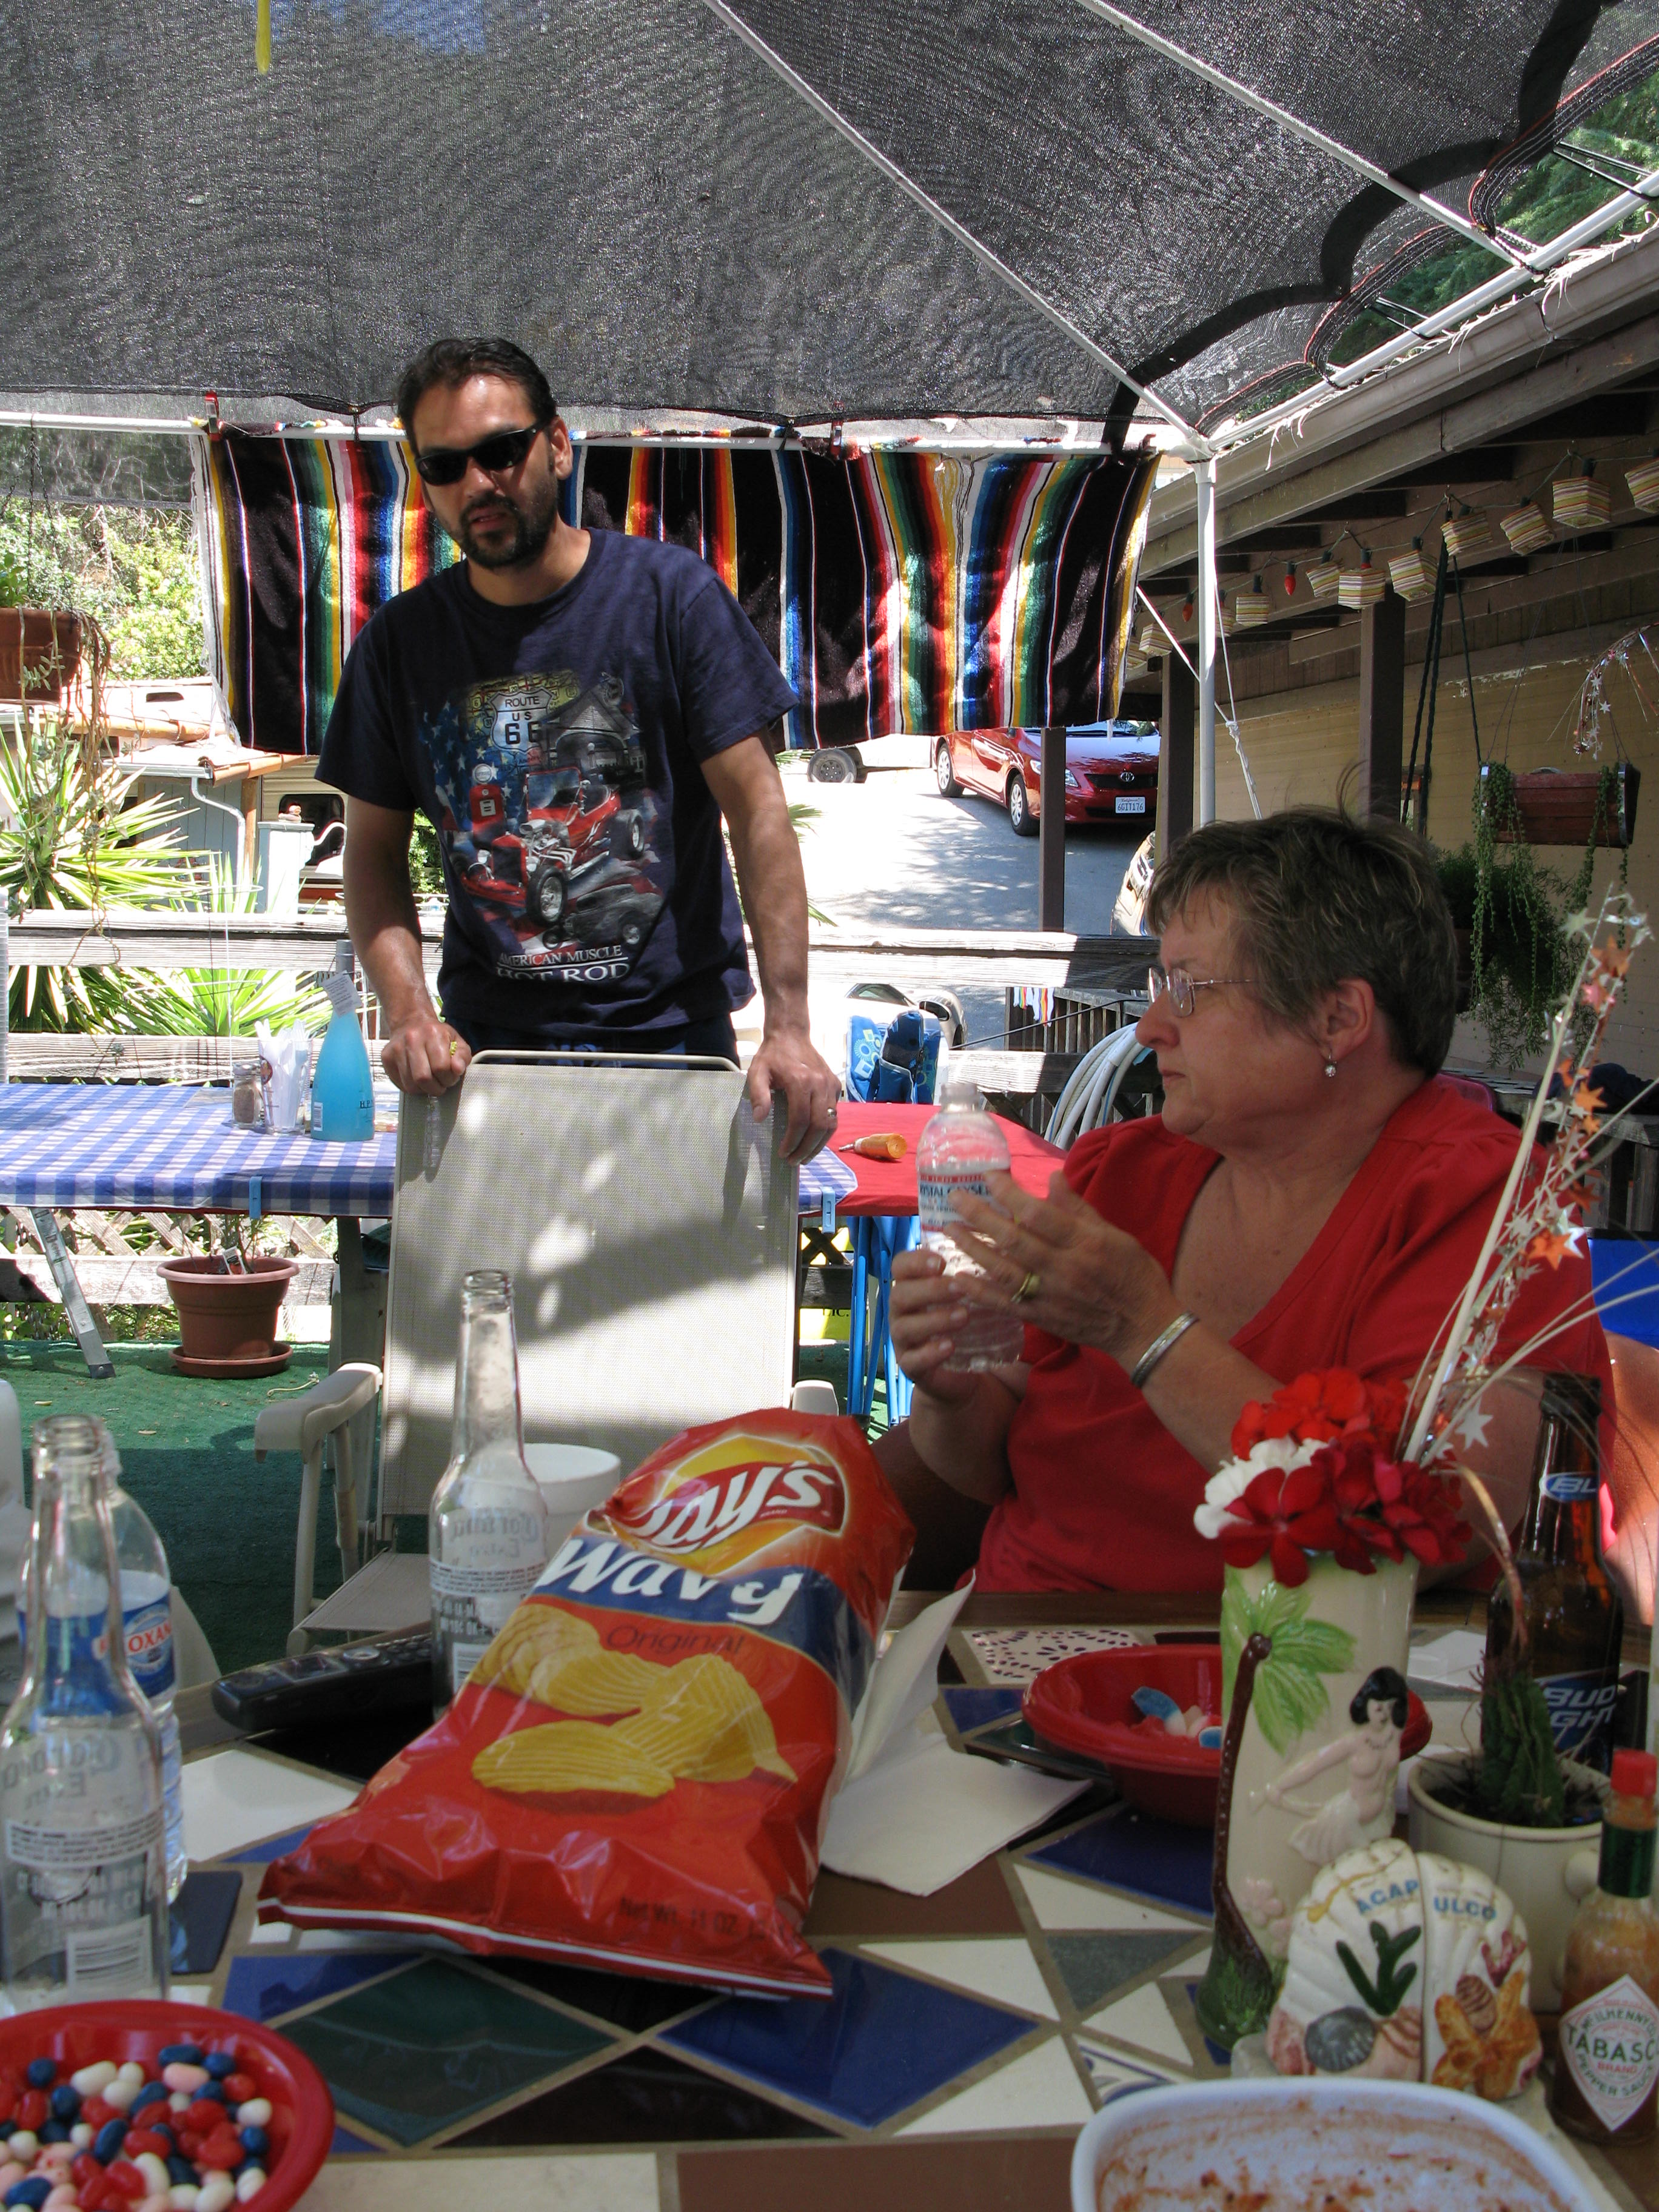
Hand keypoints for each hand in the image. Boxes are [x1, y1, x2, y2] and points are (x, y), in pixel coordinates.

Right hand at [380, 1009, 469, 1095]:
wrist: (410, 1022)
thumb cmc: (437, 1035)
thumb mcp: (457, 1041)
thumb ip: (462, 1056)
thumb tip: (457, 1069)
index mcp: (432, 1033)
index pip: (441, 1067)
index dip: (449, 1079)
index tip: (450, 1078)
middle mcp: (411, 1039)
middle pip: (423, 1078)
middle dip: (436, 1088)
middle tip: (441, 1085)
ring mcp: (396, 1049)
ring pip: (410, 1084)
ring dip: (424, 1090)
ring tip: (430, 1083)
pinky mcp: (386, 1058)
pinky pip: (400, 1084)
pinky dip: (412, 1087)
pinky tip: (418, 1080)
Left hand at [747, 1024, 840, 1162]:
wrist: (792, 1034)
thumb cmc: (772, 1056)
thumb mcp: (757, 1072)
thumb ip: (758, 1094)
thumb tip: (759, 1119)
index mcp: (801, 1081)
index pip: (801, 1119)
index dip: (793, 1140)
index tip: (783, 1153)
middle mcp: (820, 1084)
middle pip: (820, 1125)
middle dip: (807, 1147)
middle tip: (794, 1161)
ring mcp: (831, 1085)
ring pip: (832, 1122)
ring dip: (819, 1144)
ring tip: (805, 1156)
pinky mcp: (836, 1086)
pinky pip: (834, 1114)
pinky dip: (825, 1131)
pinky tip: (813, 1141)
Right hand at [888, 1247, 986, 1403]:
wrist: (960, 1370)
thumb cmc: (963, 1321)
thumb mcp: (968, 1294)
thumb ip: (973, 1270)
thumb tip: (999, 1240)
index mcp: (910, 1286)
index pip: (900, 1266)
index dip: (916, 1261)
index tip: (941, 1261)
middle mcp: (901, 1311)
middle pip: (900, 1294)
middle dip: (929, 1289)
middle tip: (960, 1287)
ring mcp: (903, 1340)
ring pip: (904, 1327)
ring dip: (934, 1319)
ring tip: (964, 1316)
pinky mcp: (911, 1367)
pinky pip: (912, 1360)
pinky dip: (930, 1352)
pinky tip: (950, 1346)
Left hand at [946, 1169, 1180, 1368]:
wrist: (1144, 1328)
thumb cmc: (1134, 1275)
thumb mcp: (1115, 1235)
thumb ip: (1079, 1208)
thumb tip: (1053, 1176)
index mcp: (1086, 1243)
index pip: (1039, 1214)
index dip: (1010, 1194)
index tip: (989, 1177)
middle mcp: (1064, 1269)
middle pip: (1013, 1239)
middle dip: (980, 1216)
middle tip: (955, 1197)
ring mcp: (1050, 1296)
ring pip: (1003, 1271)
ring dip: (973, 1249)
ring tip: (950, 1229)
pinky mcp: (1042, 1318)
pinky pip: (1005, 1304)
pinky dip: (979, 1292)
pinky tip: (958, 1278)